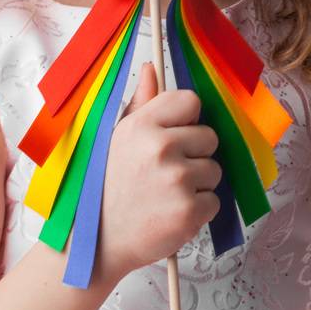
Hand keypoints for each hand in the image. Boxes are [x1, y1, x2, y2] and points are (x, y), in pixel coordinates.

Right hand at [96, 61, 221, 279]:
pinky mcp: (189, 211)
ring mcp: (177, 180)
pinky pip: (214, 201)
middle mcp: (160, 147)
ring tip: (166, 195)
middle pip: (209, 137)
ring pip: (214, 171)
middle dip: (195, 156)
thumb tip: (151, 67)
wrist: (96, 242)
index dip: (187, 120)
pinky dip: (198, 211)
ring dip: (198, 185)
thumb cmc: (108, 186)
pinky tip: (170, 214)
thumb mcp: (117, 138)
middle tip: (165, 174)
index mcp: (142, 125)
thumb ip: (141, 103)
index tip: (174, 137)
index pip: (191, 101)